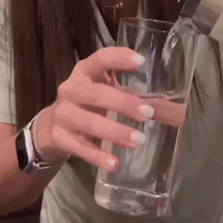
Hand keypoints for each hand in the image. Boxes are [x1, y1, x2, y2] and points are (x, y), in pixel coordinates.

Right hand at [32, 47, 183, 171]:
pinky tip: (115, 163)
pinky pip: (79, 147)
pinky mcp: (59, 137)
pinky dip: (98, 156)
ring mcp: (62, 113)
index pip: (99, 59)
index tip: (141, 62)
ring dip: (115, 132)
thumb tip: (172, 110)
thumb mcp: (105, 92)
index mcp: (85, 72)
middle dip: (123, 103)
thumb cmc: (88, 103)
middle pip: (95, 94)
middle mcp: (70, 89)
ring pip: (88, 122)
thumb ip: (133, 97)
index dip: (118, 58)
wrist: (51, 127)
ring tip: (139, 140)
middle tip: (148, 114)